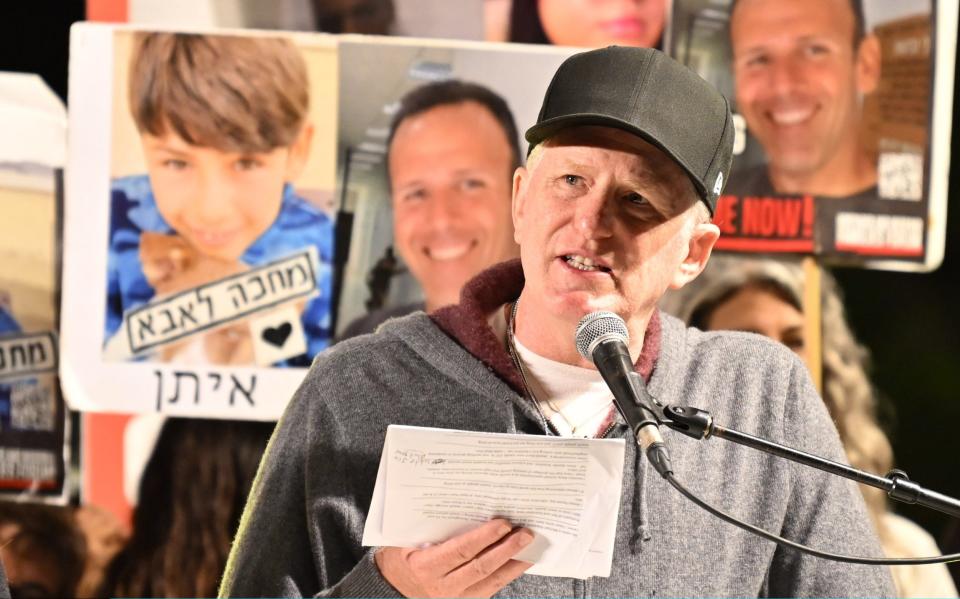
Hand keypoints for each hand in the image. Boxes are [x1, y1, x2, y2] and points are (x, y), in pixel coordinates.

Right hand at [375, 519, 533, 597]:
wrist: (392, 587)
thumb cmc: (400, 557)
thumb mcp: (405, 539)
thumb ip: (430, 527)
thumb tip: (462, 505)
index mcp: (425, 567)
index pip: (461, 551)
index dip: (484, 537)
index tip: (503, 523)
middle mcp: (441, 587)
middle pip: (481, 567)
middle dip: (506, 549)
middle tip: (525, 533)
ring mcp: (454, 598)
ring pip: (490, 581)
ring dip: (513, 564)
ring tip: (530, 547)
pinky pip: (490, 589)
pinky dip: (506, 575)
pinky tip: (518, 562)